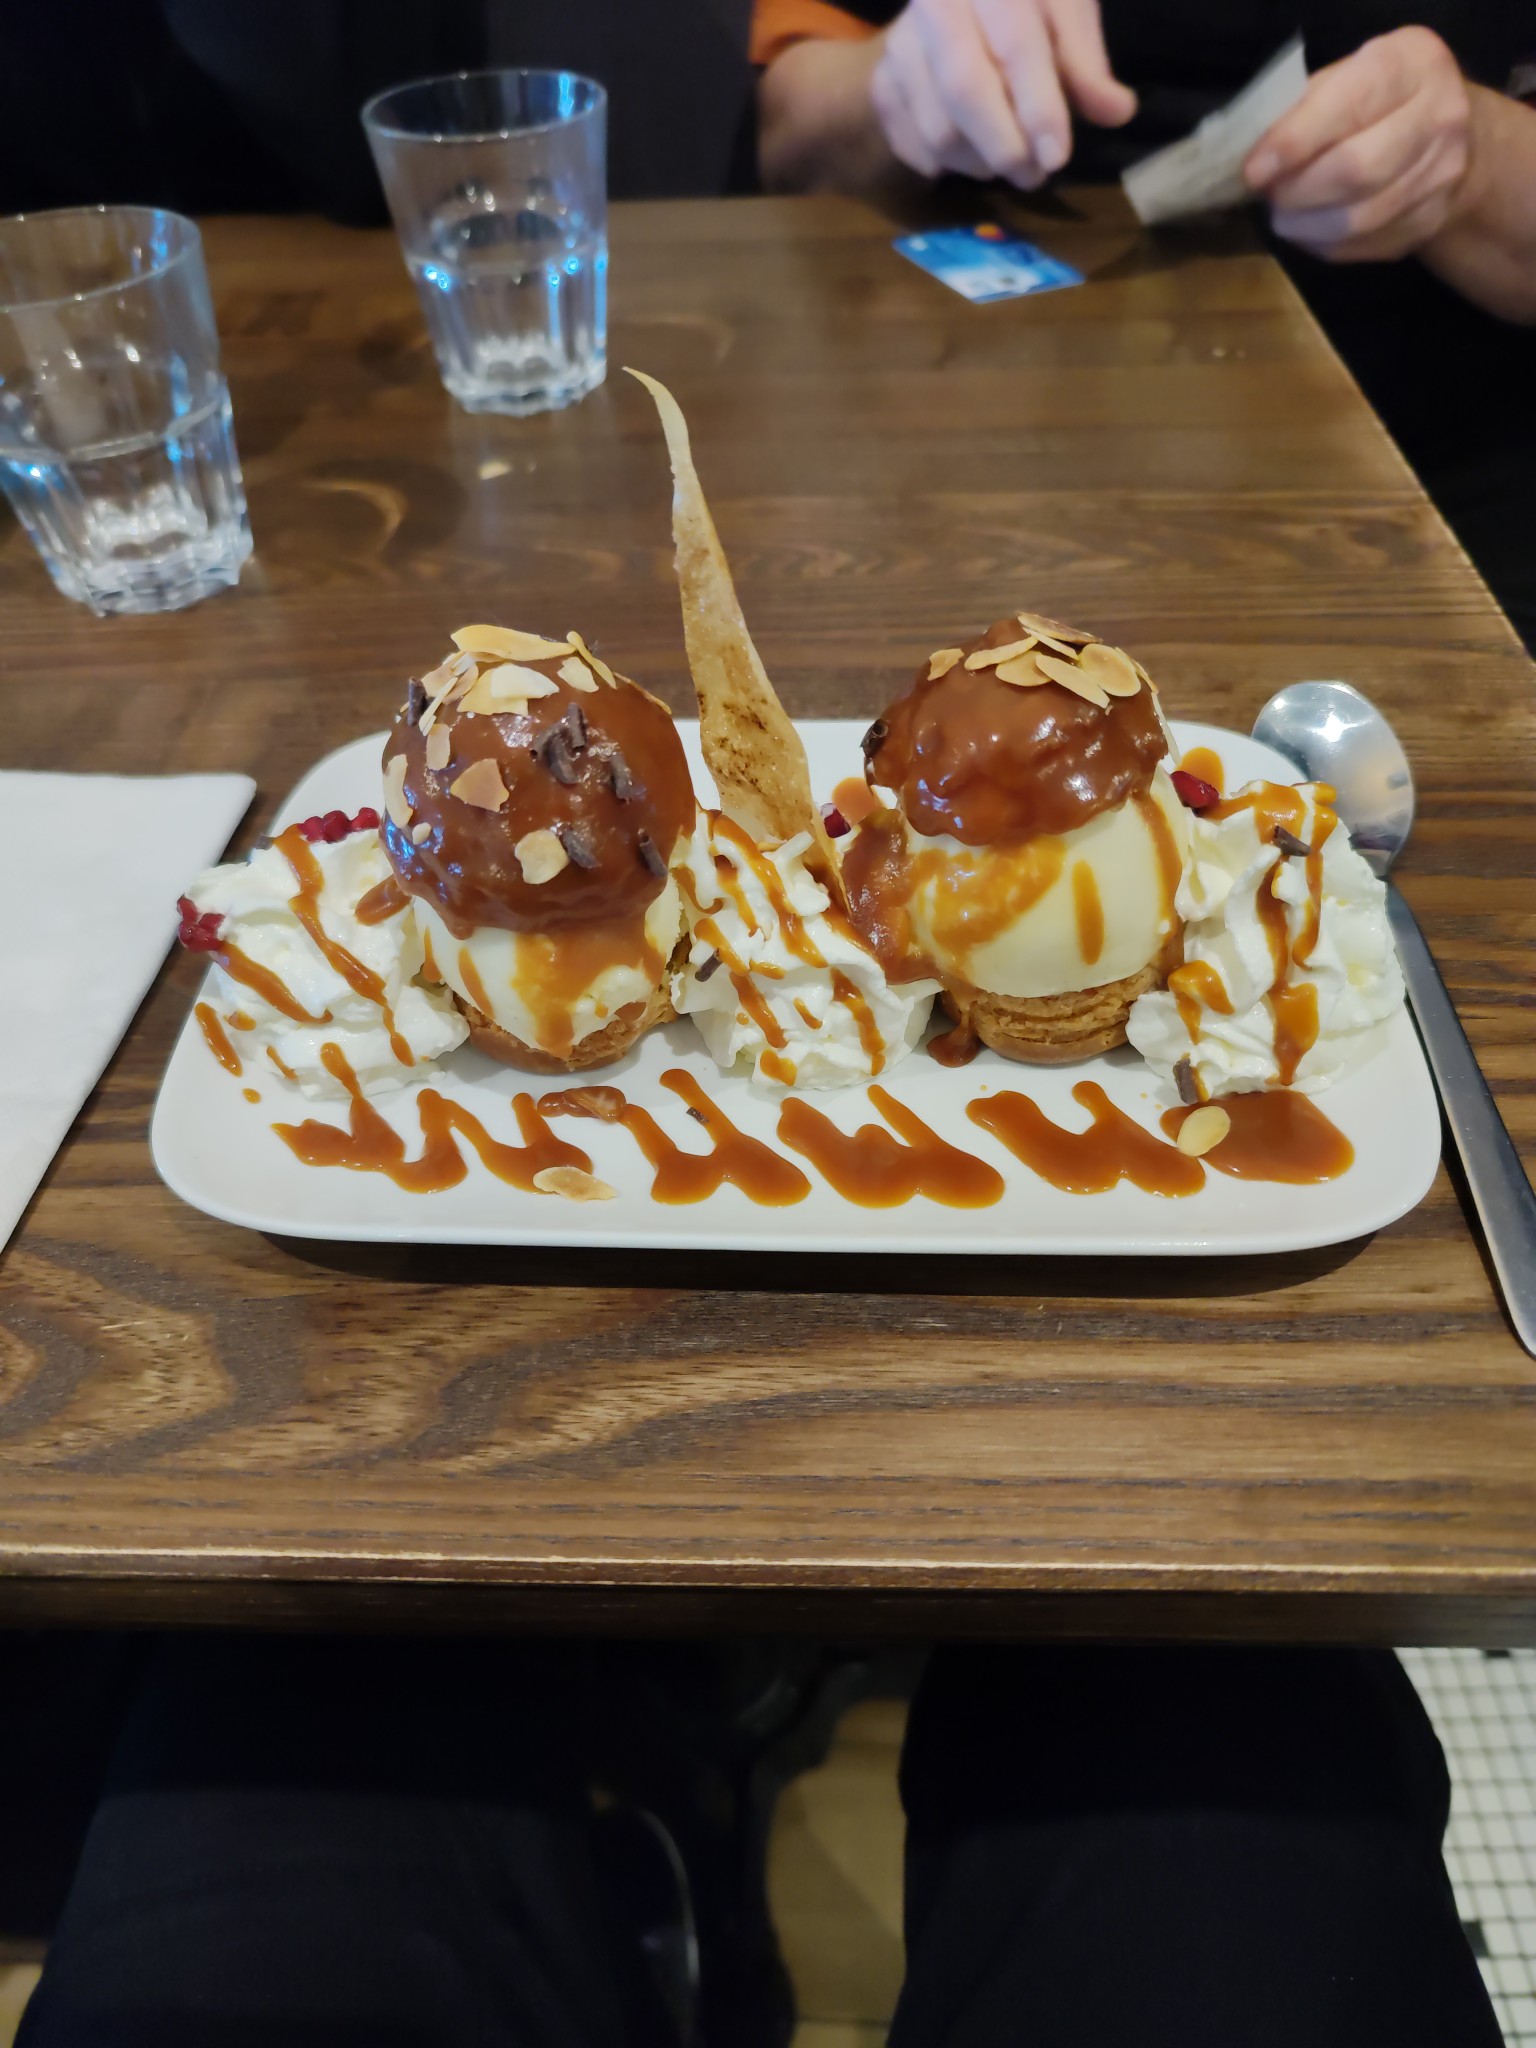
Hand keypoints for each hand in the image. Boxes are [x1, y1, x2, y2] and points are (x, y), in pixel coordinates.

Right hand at [870, 0, 1135, 190]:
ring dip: (979, 163)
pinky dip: (947, 167)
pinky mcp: (883, 84)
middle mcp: (935, 6)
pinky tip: (974, 155)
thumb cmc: (1023, 5)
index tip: (1057, 156)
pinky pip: (913, 146)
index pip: (1015, 45)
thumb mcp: (1063, 14)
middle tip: (1034, 175)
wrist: (958, 4)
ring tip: (1010, 162)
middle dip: (1005, 146)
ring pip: (937, 127)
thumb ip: (1085, 62)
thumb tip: (1117, 111)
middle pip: (964, 89)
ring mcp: (899, 47)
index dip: (1039, 106)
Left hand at [1244, 28, 1472, 261]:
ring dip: (1306, 224)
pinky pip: (1363, 245)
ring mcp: (1441, 174)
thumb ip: (1304, 108)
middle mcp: (1439, 116)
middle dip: (1298, 190)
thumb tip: (1256, 157)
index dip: (1295, 142)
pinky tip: (1310, 228)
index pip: (1350, 105)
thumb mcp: (1347, 77)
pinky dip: (1324, 242)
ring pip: (1357, 218)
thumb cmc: (1379, 100)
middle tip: (1270, 195)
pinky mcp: (1428, 222)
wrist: (1450, 138)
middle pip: (1356, 169)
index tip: (1253, 170)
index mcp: (1411, 63)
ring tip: (1284, 215)